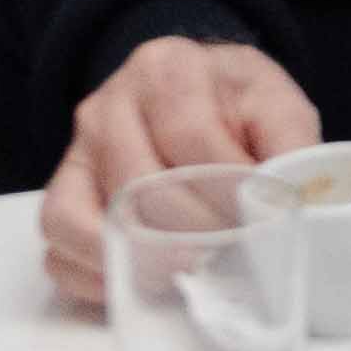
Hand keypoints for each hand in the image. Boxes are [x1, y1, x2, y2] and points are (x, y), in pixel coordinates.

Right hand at [37, 35, 318, 315]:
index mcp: (168, 69)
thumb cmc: (239, 108)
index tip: (260, 223)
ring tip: (189, 273)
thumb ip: (291, 152)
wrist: (198, 92)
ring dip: (143, 258)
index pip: (193, 141)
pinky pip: (58, 241)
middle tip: (231, 257)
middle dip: (193, 233)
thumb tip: (288, 210)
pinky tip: (143, 281)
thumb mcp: (279, 109)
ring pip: (87, 217)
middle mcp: (110, 103)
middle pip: (139, 185)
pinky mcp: (64, 189)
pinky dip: (94, 274)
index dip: (229, 193)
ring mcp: (79, 148)